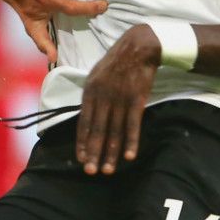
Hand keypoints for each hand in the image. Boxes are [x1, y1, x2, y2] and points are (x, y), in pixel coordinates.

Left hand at [76, 25, 159, 174]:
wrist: (138, 47)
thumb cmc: (116, 63)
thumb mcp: (95, 76)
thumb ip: (90, 97)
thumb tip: (86, 117)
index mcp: (89, 92)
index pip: (83, 123)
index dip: (82, 143)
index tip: (80, 159)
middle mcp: (102, 97)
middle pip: (97, 131)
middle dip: (93, 153)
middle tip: (91, 172)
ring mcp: (119, 99)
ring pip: (114, 132)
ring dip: (111, 153)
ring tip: (108, 170)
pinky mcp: (136, 100)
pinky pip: (133, 125)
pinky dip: (131, 141)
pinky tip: (130, 156)